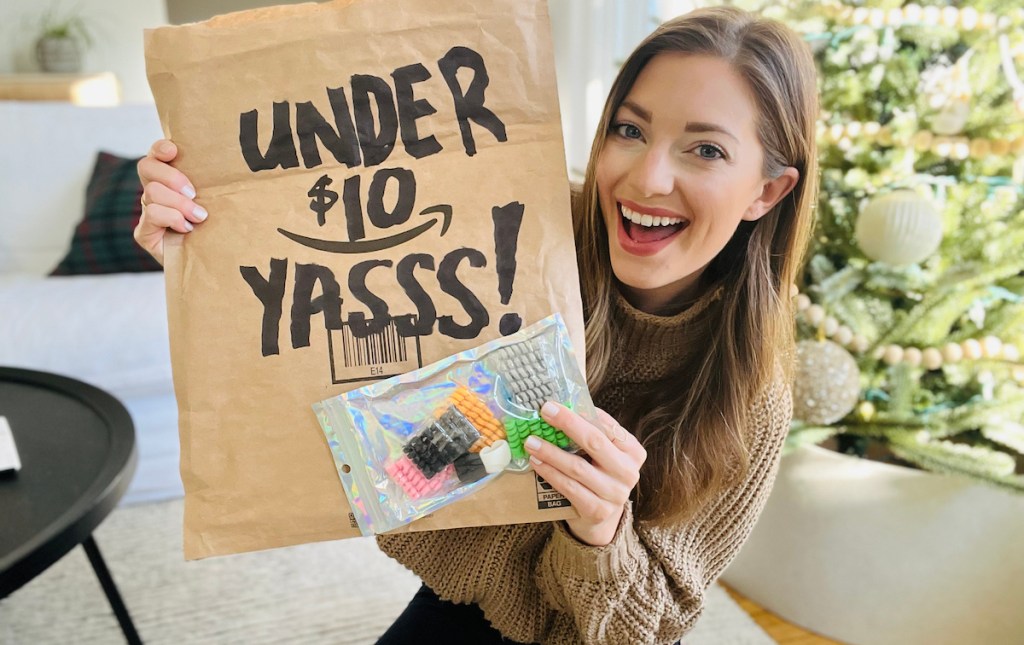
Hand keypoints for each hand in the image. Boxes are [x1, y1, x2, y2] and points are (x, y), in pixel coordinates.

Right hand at [134, 139, 205, 264]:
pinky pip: (151, 215)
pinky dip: (172, 218)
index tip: (174, 150)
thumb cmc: (217, 229)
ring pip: (151, 192)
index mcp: (169, 179)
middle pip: (146, 167)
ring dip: (179, 204)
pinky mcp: (144, 233)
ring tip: (199, 217)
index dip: (160, 149)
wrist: (210, 264)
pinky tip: (187, 228)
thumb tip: (234, 166)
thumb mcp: (216, 202)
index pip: (155, 155)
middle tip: (194, 193)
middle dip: (172, 177)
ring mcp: (147, 212)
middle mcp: (154, 192)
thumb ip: (213, 185)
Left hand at [525, 403, 646, 546]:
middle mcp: (629, 472)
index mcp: (633, 452)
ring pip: (578, 467)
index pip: (608, 426)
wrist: (601, 517)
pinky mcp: (597, 510)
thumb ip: (591, 430)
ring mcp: (615, 494)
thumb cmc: (598, 475)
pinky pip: (569, 487)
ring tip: (531, 441)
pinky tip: (536, 462)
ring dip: (551, 452)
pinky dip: (550, 473)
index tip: (560, 402)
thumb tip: (562, 404)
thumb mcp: (603, 454)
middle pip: (595, 442)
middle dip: (568, 424)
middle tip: (545, 411)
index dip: (584, 412)